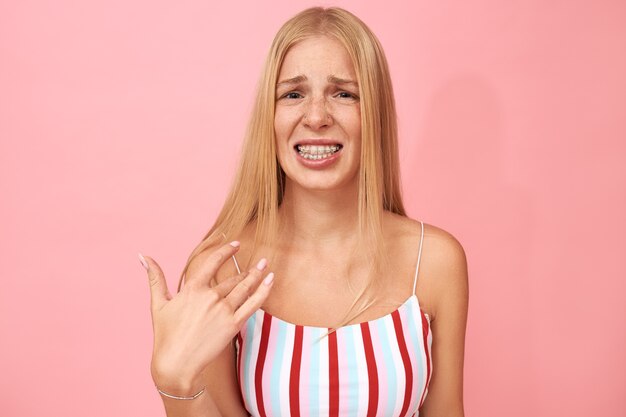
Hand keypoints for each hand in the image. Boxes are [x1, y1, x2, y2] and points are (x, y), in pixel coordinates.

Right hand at [140, 242, 273, 394]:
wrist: (176, 364)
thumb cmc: (165, 335)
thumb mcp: (158, 304)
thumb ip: (155, 277)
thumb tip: (143, 255)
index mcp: (192, 289)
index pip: (213, 262)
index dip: (226, 251)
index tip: (236, 244)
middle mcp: (210, 296)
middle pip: (232, 278)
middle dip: (246, 269)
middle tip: (258, 261)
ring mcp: (223, 310)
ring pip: (244, 287)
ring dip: (257, 275)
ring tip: (265, 265)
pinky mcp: (233, 324)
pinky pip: (253, 303)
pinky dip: (264, 290)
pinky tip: (271, 279)